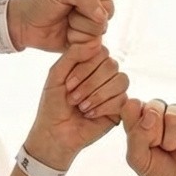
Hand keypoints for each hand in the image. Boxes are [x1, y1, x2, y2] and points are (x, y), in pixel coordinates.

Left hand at [8, 0, 115, 51]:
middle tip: (67, 10)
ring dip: (79, 27)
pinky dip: (77, 41)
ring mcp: (92, 24)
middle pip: (108, 12)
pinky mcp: (88, 41)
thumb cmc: (40, 1)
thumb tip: (103, 17)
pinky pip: (94, 44)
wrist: (23, 24)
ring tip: (66, 21)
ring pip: (101, 29)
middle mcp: (96, 4)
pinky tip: (66, 35)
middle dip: (85, 13)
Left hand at [25, 44, 128, 168]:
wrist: (54, 133)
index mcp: (90, 64)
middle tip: (73, 98)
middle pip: (112, 65)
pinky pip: (122, 100)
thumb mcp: (56, 75)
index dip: (86, 66)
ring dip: (98, 95)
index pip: (101, 52)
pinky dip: (103, 107)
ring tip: (82, 107)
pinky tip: (89, 114)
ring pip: (121, 81)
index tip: (68, 83)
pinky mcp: (119, 109)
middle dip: (90, 83)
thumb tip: (95, 42)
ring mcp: (113, 92)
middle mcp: (104, 76)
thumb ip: (72, 55)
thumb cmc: (53, 105)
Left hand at [121, 99, 175, 175]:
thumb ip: (136, 135)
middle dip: (158, 132)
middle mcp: (155, 112)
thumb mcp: (138, 159)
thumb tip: (150, 113)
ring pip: (174, 111)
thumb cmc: (156, 171)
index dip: (139, 123)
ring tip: (173, 147)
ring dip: (174, 136)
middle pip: (154, 105)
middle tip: (161, 147)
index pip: (132, 105)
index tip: (144, 142)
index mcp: (137, 119)